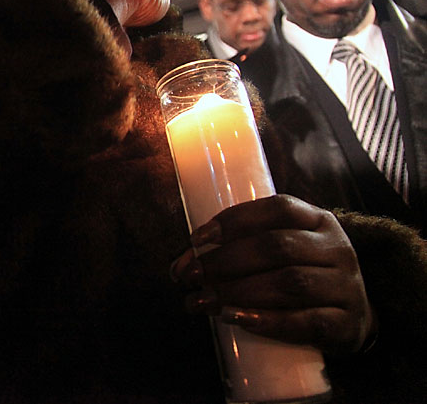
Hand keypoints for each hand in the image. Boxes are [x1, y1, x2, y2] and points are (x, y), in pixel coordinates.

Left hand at [171, 195, 374, 353]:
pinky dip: (269, 321)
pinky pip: (308, 322)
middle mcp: (337, 249)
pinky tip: (238, 319)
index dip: (234, 220)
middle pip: (277, 247)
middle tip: (190, 276)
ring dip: (238, 292)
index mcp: (318, 220)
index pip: (278, 209)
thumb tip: (181, 265)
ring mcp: (346, 287)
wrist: (353, 319)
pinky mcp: (348, 326)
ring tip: (203, 301)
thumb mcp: (281, 253)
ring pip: (290, 283)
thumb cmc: (301, 277)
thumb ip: (239, 249)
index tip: (197, 239)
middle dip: (225, 261)